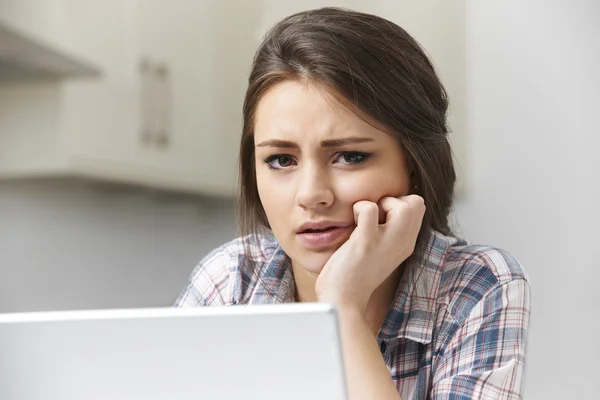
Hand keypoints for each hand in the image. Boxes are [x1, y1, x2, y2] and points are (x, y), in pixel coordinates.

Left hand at [315, 195, 425, 312]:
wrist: (344, 301)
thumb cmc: (356, 275)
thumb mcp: (382, 252)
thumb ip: (388, 232)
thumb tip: (380, 207)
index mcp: (406, 244)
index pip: (418, 208)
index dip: (398, 203)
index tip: (381, 218)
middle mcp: (402, 243)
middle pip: (417, 203)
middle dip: (394, 200)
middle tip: (375, 217)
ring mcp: (386, 242)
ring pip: (405, 205)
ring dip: (380, 203)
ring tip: (365, 221)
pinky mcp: (366, 242)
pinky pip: (369, 208)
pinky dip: (358, 208)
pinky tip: (352, 224)